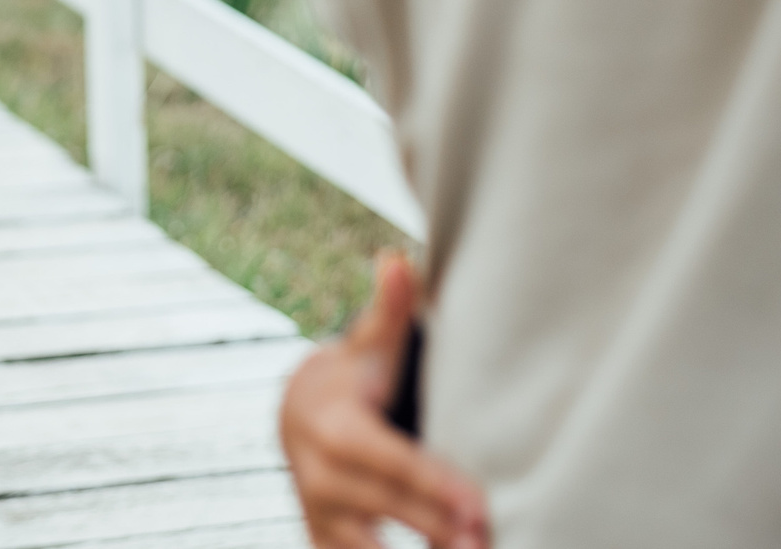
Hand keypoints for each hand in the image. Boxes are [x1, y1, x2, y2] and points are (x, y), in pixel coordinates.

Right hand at [281, 252, 489, 548]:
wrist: (296, 411)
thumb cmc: (353, 378)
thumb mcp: (367, 347)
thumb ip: (387, 310)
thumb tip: (397, 260)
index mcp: (332, 427)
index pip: (388, 459)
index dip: (432, 482)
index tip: (478, 503)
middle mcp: (318, 474)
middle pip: (384, 505)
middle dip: (435, 526)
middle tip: (485, 539)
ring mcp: (319, 511)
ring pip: (368, 546)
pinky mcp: (323, 538)